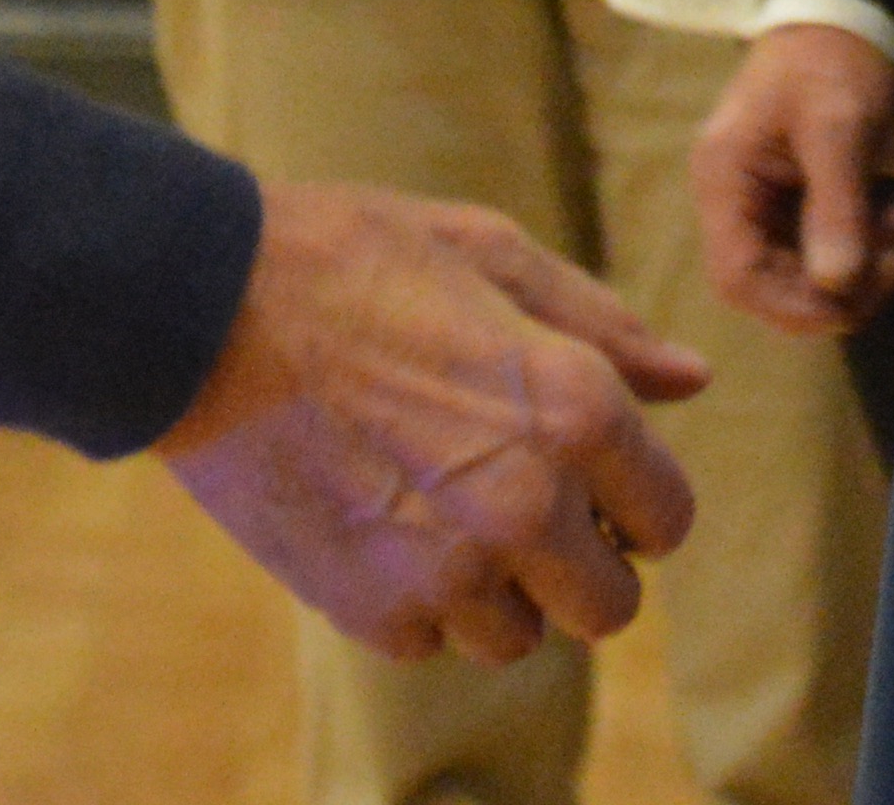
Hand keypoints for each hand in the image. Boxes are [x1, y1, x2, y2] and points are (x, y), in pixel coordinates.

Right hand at [161, 181, 707, 663]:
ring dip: (495, 591)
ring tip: (438, 510)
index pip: (668, 518)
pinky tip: (377, 523)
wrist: (201, 307)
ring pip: (517, 638)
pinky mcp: (371, 609)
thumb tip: (693, 382)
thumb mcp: (490, 252)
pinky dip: (413, 601)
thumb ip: (603, 328)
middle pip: (609, 607)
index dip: (634, 499)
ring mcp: (448, 569)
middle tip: (520, 505)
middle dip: (579, 564)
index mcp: (575, 408)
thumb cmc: (353, 258)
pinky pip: (429, 641)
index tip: (590, 477)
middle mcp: (528, 504)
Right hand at [688, 24, 893, 333]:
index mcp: (724, 178)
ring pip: (805, 274)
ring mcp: (767, 202)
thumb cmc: (834, 59)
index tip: (853, 303)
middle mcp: (736, 199)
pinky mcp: (801, 200)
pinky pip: (827, 250)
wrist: (852, 13)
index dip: (792, 307)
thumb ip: (835, 206)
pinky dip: (866, 247)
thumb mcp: (838, 126)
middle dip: (838, 287)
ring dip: (861, 268)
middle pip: (772, 284)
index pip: (737, 276)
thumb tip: (836, 287)